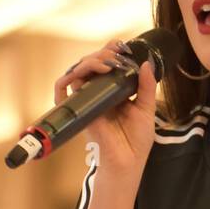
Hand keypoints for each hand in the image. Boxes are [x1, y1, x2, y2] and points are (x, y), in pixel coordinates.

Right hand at [52, 39, 158, 175]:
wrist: (127, 163)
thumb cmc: (136, 141)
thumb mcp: (146, 109)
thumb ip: (146, 87)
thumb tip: (146, 63)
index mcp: (114, 91)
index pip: (107, 64)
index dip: (111, 51)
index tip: (122, 45)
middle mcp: (98, 93)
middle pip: (91, 63)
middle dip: (102, 53)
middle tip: (116, 55)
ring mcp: (87, 100)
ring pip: (77, 71)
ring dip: (90, 61)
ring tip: (107, 63)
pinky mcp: (79, 110)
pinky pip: (62, 89)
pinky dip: (69, 77)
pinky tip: (87, 73)